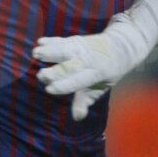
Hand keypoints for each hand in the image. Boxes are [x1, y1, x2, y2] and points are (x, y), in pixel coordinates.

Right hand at [32, 16, 149, 120]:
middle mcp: (88, 60)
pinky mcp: (77, 40)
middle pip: (70, 65)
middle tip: (42, 76)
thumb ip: (86, 101)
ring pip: (66, 49)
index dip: (64, 86)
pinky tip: (40, 42)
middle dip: (56, 71)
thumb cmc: (107, 73)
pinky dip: (52, 40)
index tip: (50, 89)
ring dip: (51, 51)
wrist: (121, 47)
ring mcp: (82, 48)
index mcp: (96, 74)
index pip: (79, 81)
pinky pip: (64, 39)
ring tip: (36, 53)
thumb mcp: (101, 88)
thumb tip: (77, 117)